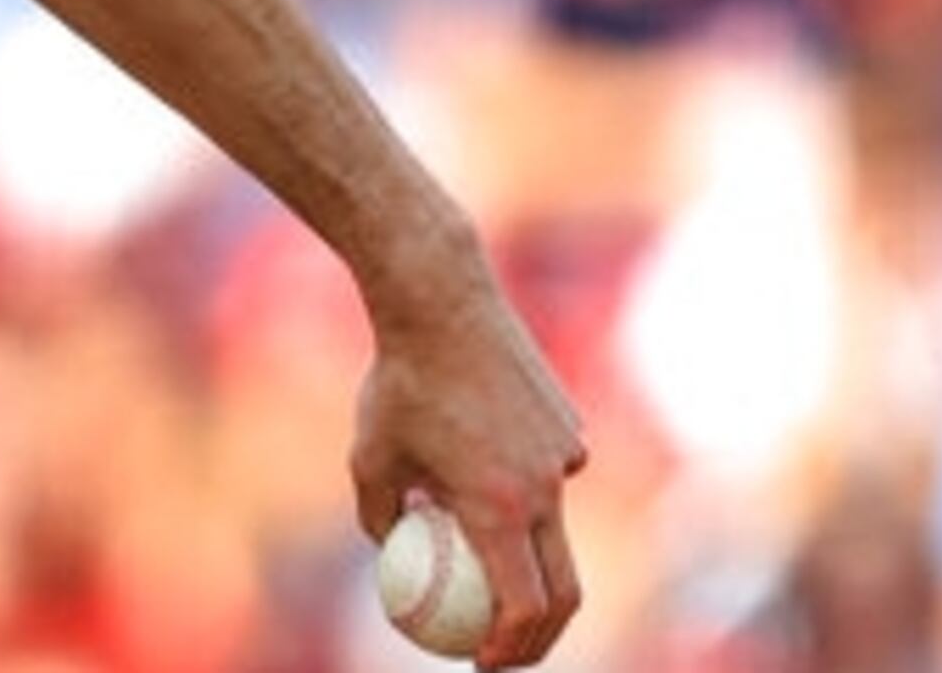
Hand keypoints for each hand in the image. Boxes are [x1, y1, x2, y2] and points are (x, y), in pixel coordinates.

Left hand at [350, 264, 589, 665]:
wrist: (443, 304)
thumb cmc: (398, 383)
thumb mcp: (368, 460)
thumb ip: (382, 519)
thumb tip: (394, 555)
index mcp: (501, 508)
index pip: (525, 606)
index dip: (509, 648)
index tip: (481, 662)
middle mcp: (546, 489)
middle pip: (564, 589)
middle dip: (540, 634)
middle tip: (503, 648)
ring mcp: (567, 458)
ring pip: (554, 526)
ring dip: (523, 548)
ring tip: (465, 512)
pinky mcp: (572, 430)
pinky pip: (550, 476)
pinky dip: (521, 488)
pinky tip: (477, 443)